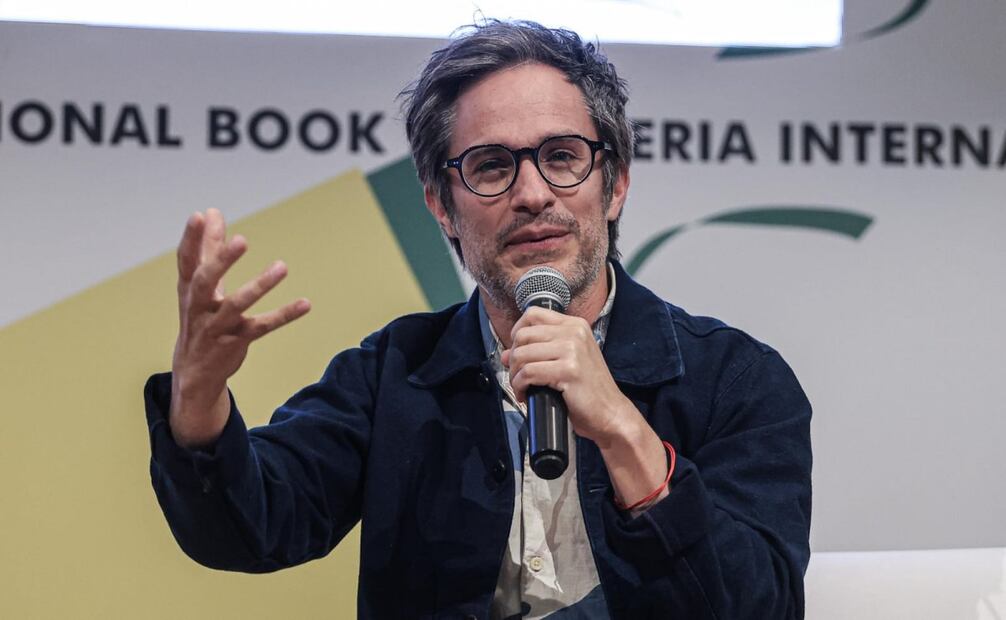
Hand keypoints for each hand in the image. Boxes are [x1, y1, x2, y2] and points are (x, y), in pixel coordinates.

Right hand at [169, 208, 309, 447]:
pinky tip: (305, 303)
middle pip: (205, 282)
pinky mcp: (236, 341)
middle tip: (242, 240)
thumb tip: (211, 212)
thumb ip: (208, 248)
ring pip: (236, 305)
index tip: (199, 216)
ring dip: (259, 286)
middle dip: (221, 261)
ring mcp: (217, 326)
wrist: (195, 370)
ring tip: (282, 266)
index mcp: (189, 289)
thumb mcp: (199, 284)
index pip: (187, 261)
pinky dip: (284, 315)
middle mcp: (198, 307)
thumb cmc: (200, 315)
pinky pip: (262, 327)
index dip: (191, 239)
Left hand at [502, 307, 668, 506]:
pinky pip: (528, 373)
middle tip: (518, 375)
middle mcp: (574, 332)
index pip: (533, 314)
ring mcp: (572, 350)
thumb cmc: (588, 391)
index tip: (518, 351)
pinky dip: (520, 386)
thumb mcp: (567, 362)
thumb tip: (507, 354)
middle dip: (514, 357)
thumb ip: (539, 352)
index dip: (517, 332)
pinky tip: (525, 395)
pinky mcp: (568, 370)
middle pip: (523, 335)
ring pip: (522, 354)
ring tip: (522, 387)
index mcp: (575, 325)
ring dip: (515, 374)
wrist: (611, 413)